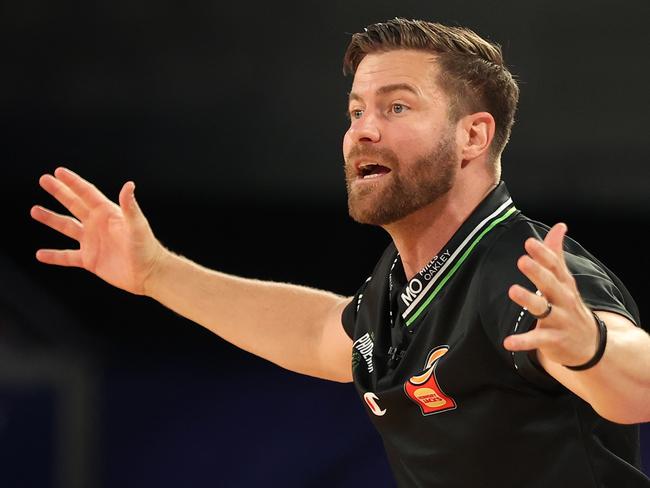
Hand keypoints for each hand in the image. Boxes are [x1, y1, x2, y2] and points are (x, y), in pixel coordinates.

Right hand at [31, 167, 164, 295]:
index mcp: (108, 214)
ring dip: (51, 219)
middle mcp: (98, 225)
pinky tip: (40, 254)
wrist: (148, 273)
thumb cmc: (146, 248)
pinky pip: (67, 257)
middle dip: (59, 192)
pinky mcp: (90, 260)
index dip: (73, 182)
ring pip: (67, 227)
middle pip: (74, 204)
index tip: (58, 171)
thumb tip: (129, 185)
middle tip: (43, 179)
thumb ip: (130, 206)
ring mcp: (93, 242)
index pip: (87, 193)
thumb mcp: (137, 225)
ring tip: (34, 210)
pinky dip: (54, 256)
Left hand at [503, 223, 598, 367]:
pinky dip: (523, 341)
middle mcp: (563, 300)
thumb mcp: (565, 280)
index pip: (555, 266)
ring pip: (543, 309)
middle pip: (550, 284)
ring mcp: (559, 320)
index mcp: (564, 283)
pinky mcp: (553, 340)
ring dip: (528, 299)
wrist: (592, 344)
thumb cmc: (570, 305)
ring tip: (512, 290)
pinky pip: (537, 340)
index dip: (543, 254)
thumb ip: (556, 254)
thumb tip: (559, 225)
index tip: (530, 242)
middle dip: (537, 272)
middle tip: (522, 261)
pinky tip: (508, 342)